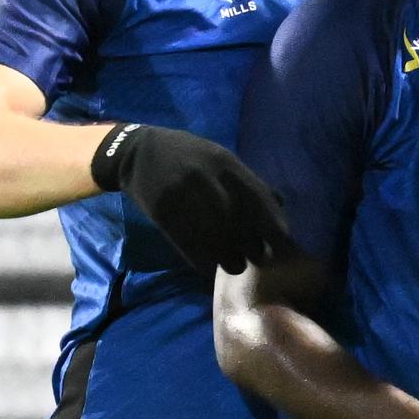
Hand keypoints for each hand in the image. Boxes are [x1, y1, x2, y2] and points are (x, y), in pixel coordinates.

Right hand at [90, 123, 291, 275]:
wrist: (136, 152)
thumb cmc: (187, 156)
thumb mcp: (219, 157)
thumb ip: (248, 179)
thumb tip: (281, 204)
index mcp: (224, 162)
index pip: (257, 196)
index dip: (272, 222)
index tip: (282, 241)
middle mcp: (205, 176)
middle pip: (239, 221)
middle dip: (253, 244)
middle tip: (258, 256)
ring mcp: (182, 194)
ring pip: (215, 237)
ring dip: (230, 258)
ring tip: (235, 264)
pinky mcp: (162, 211)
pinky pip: (189, 244)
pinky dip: (203, 261)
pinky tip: (210, 266)